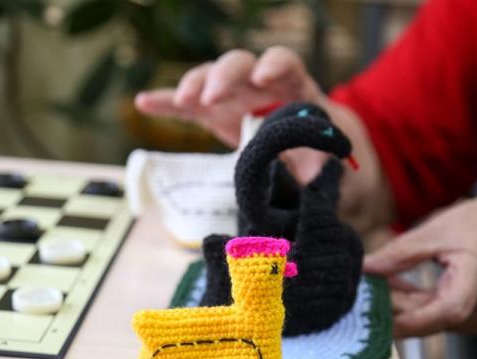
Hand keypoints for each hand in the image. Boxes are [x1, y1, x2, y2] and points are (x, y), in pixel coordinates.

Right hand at [134, 47, 325, 147]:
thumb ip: (322, 166)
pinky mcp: (214, 115)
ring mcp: (235, 98)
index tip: (264, 78)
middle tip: (213, 96)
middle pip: (240, 65)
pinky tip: (143, 102)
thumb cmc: (327, 158)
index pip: (284, 62)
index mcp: (296, 89)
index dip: (274, 65)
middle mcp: (261, 86)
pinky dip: (166, 102)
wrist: (320, 166)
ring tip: (183, 100)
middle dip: (224, 75)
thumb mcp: (333, 163)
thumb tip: (305, 177)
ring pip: (210, 78)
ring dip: (195, 84)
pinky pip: (187, 105)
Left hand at [363, 186, 476, 336]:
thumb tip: (364, 269)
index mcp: (473, 289)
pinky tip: (391, 284)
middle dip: (388, 307)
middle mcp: (476, 313)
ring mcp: (476, 317)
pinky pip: (436, 313)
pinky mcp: (471, 313)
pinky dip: (414, 300)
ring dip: (398, 303)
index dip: (400, 318)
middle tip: (356, 291)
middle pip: (424, 320)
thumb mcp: (438, 231)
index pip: (434, 316)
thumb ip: (399, 254)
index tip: (368, 311)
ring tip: (369, 283)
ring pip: (427, 318)